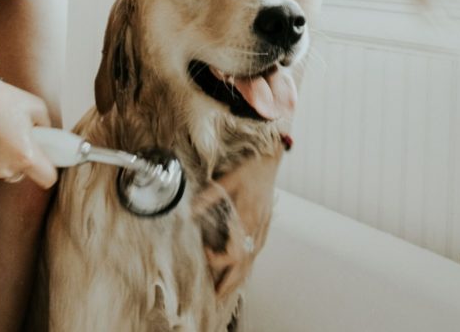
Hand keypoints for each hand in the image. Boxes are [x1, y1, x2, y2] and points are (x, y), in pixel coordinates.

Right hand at [0, 75, 56, 187]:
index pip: (47, 179)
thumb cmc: (0, 97)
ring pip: (2, 172)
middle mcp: (6, 169)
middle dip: (21, 160)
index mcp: (25, 155)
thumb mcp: (35, 106)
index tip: (45, 161)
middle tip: (13, 138)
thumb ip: (47, 127)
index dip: (48, 170)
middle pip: (22, 174)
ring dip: (1, 160)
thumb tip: (48, 137)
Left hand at [194, 149, 280, 297]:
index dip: (219, 260)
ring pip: (251, 260)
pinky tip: (240, 271)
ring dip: (239, 277)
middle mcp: (257, 228)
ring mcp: (262, 228)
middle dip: (231, 282)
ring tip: (226, 291)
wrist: (270, 161)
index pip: (234, 252)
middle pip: (244, 264)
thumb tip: (189, 211)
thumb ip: (209, 197)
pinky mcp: (264, 226)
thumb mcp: (227, 179)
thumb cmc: (249, 169)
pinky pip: (255, 252)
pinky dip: (247, 265)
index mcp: (247, 219)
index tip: (205, 255)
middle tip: (217, 297)